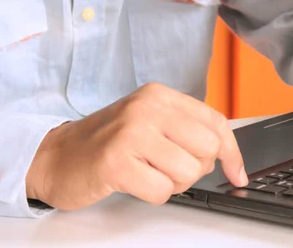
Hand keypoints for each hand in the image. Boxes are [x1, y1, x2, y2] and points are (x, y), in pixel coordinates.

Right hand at [26, 83, 247, 210]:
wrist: (55, 156)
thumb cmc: (107, 143)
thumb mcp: (149, 123)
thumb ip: (186, 130)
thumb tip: (229, 156)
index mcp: (159, 96)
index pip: (215, 122)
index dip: (232, 153)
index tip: (237, 174)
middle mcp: (147, 108)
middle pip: (207, 148)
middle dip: (196, 169)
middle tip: (170, 169)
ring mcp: (131, 133)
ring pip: (188, 172)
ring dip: (173, 184)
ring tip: (148, 174)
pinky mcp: (116, 162)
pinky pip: (162, 192)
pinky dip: (153, 195)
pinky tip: (134, 183)